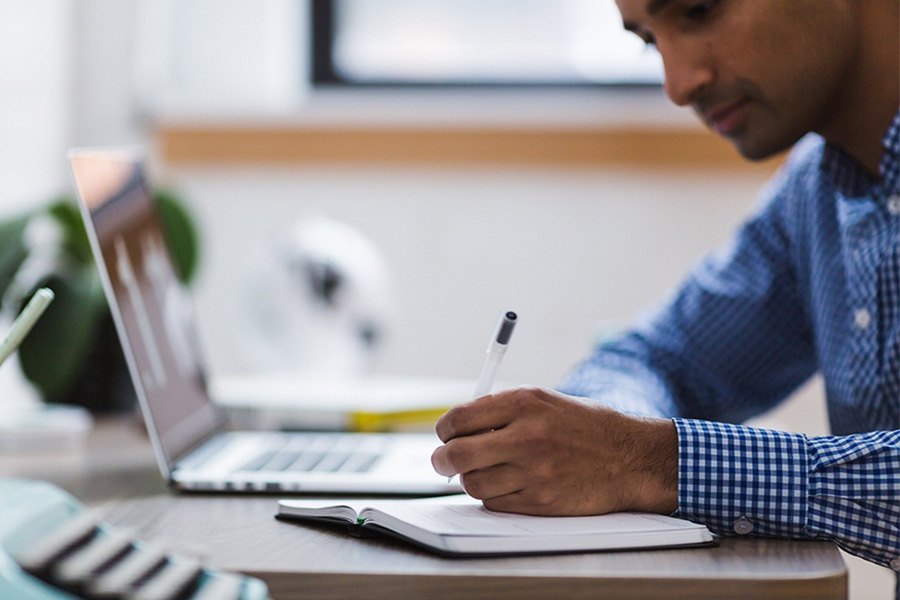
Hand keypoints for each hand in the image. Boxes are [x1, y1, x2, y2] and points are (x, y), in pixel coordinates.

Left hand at [431, 387, 677, 515]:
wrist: (630, 458)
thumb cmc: (585, 426)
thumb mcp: (545, 401)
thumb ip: (501, 410)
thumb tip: (457, 428)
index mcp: (525, 402)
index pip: (459, 418)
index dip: (444, 429)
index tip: (445, 434)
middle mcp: (527, 435)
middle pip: (457, 454)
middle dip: (442, 460)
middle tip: (443, 461)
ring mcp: (533, 472)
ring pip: (472, 483)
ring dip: (470, 479)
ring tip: (485, 471)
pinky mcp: (540, 501)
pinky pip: (495, 503)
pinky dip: (493, 496)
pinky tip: (508, 484)